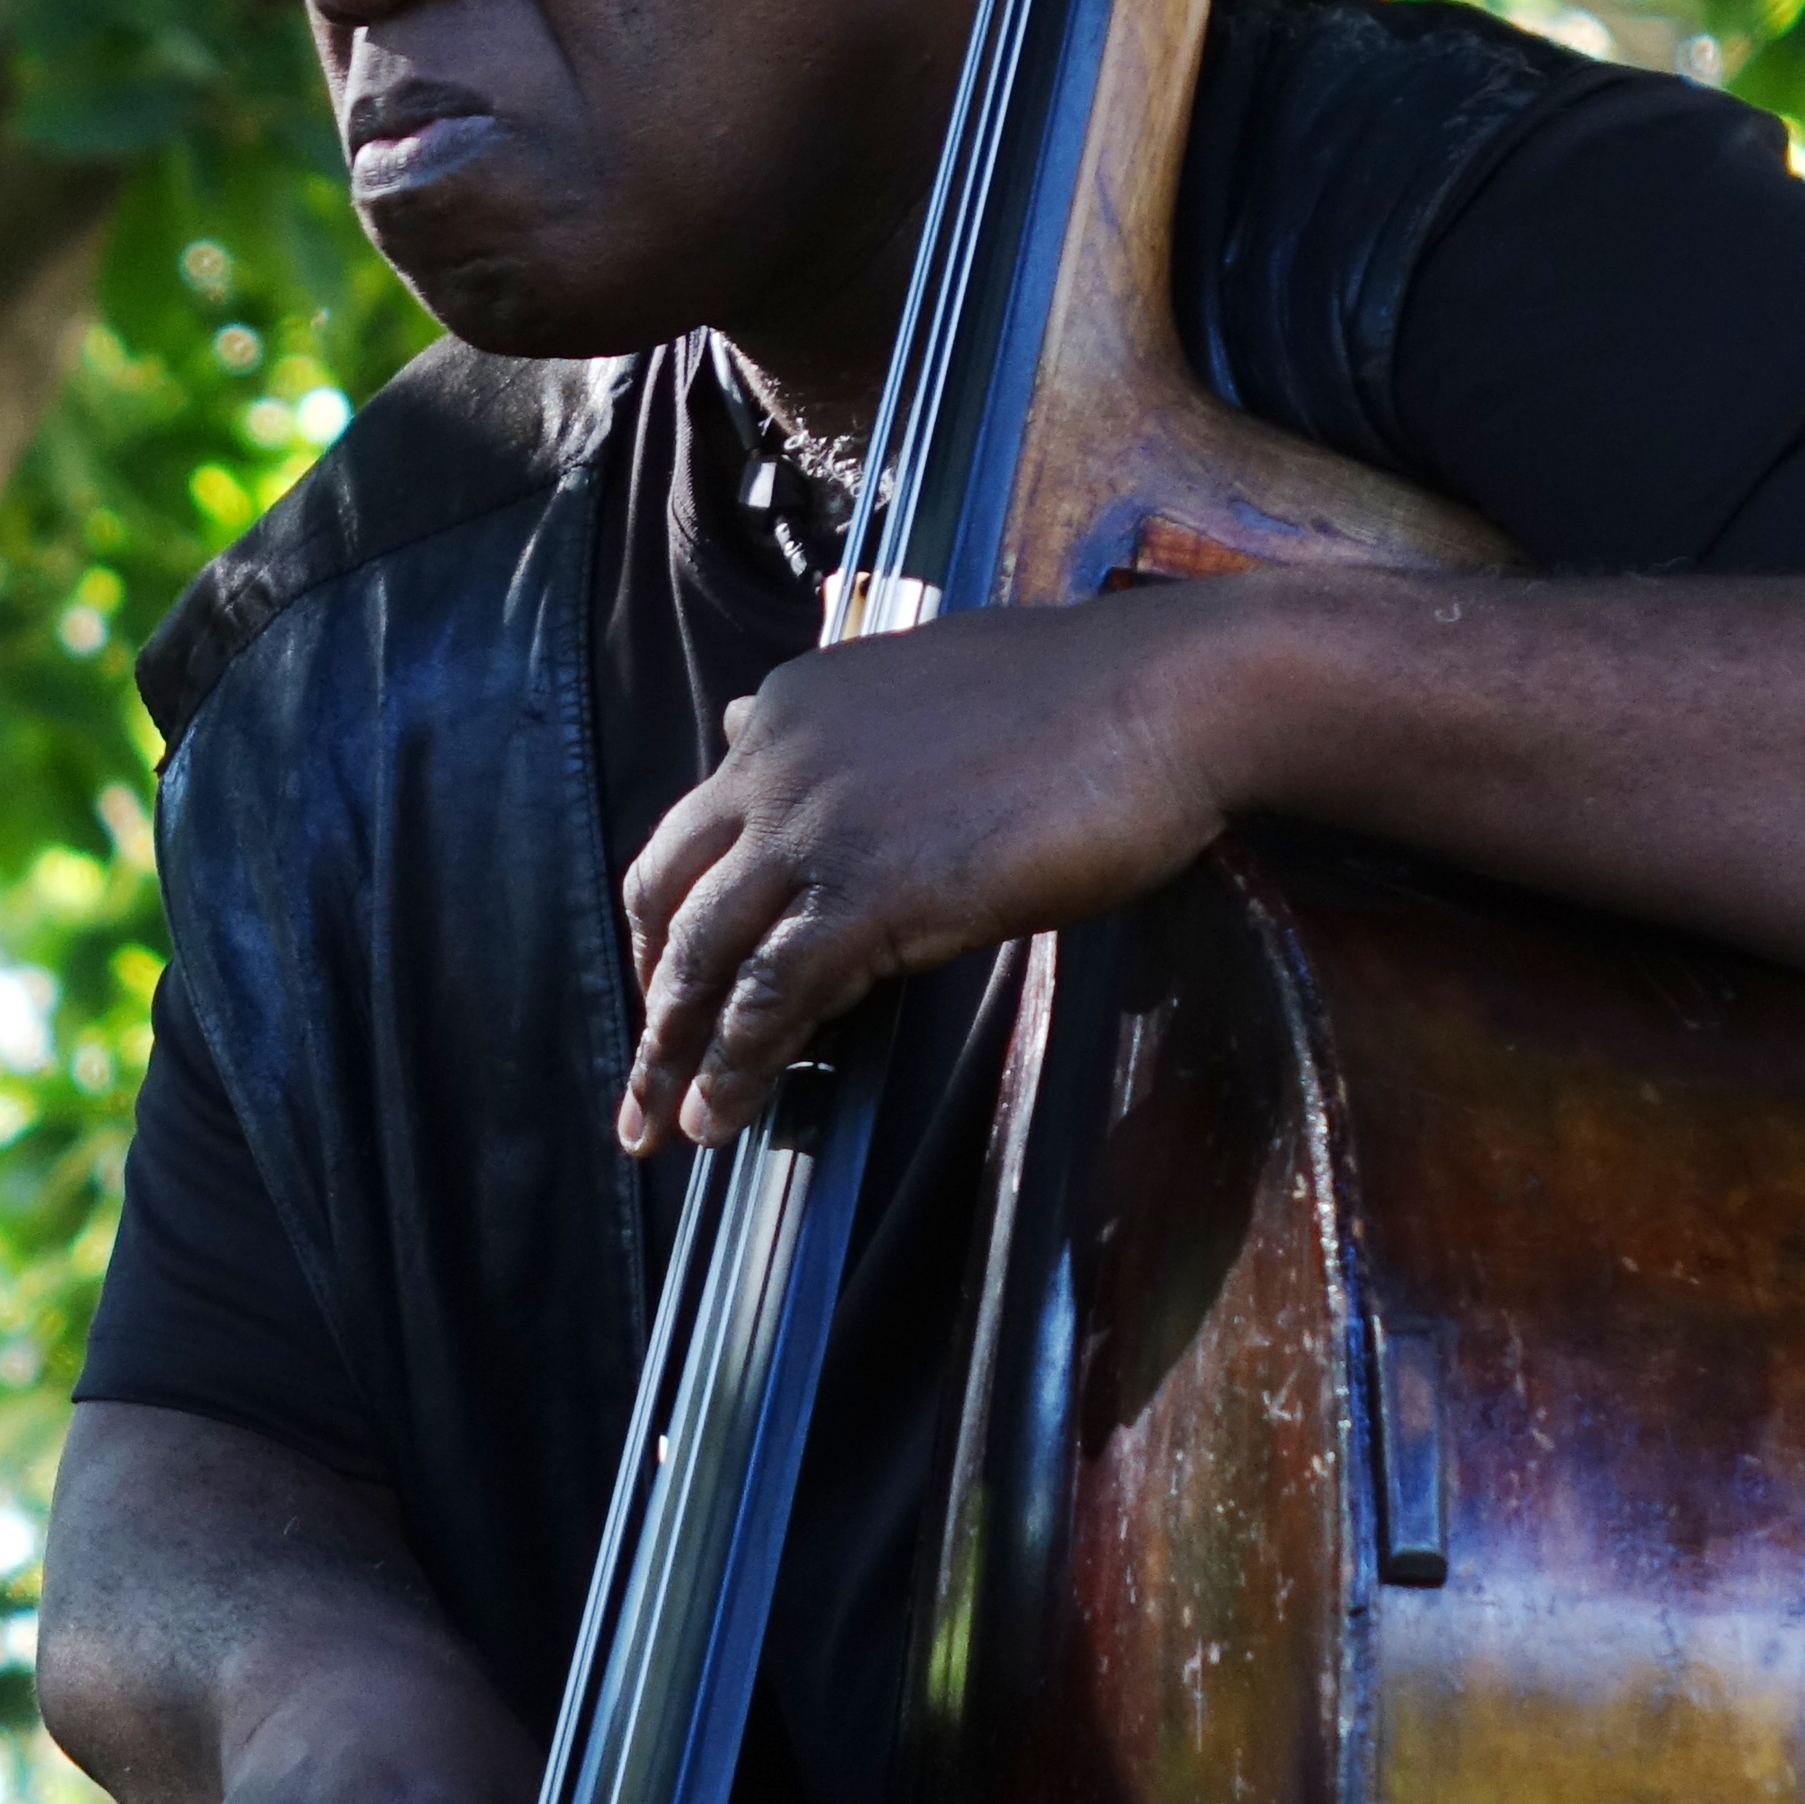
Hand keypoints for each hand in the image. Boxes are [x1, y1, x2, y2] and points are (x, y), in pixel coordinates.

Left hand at [617, 586, 1246, 1153]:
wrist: (1156, 695)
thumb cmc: (1077, 693)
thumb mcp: (919, 677)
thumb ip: (829, 722)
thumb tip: (745, 720)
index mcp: (787, 708)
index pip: (696, 829)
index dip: (673, 915)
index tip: (673, 978)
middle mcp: (774, 765)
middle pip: (665, 896)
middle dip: (651, 993)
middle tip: (648, 1068)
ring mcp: (814, 832)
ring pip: (701, 957)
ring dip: (671, 1054)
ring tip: (658, 1126)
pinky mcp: (870, 897)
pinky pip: (770, 998)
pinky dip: (735, 1066)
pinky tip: (720, 1118)